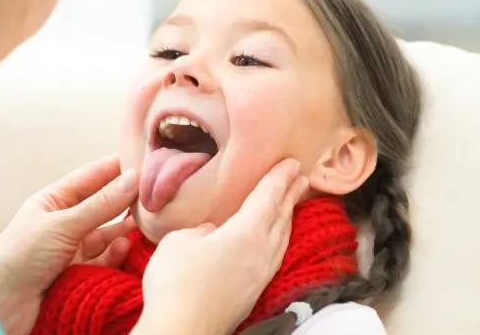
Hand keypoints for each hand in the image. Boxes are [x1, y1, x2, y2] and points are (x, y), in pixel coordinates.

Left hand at [0, 156, 138, 334]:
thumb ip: (101, 204)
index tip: (145, 159)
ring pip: (107, 232)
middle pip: (102, 204)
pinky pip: (106, 257)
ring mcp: (73, 247)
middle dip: (126, 199)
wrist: (0, 308)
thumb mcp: (63, 225)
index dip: (116, 167)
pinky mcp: (80, 271)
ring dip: (124, 227)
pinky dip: (117, 252)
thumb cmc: (21, 257)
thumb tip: (133, 177)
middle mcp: (65, 220)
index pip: (91, 177)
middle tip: (154, 193)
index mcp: (54, 200)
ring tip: (145, 222)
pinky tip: (126, 246)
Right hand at [134, 158, 308, 334]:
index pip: (268, 197)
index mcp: (247, 233)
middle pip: (282, 216)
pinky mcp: (254, 291)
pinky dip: (281, 237)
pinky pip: (276, 254)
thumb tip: (213, 231)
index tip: (292, 163)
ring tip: (292, 203)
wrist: (182, 330)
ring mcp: (261, 274)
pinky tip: (275, 240)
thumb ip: (203, 229)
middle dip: (291, 194)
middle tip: (302, 177)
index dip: (279, 178)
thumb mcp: (181, 240)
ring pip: (282, 237)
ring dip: (289, 216)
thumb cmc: (177, 282)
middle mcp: (262, 252)